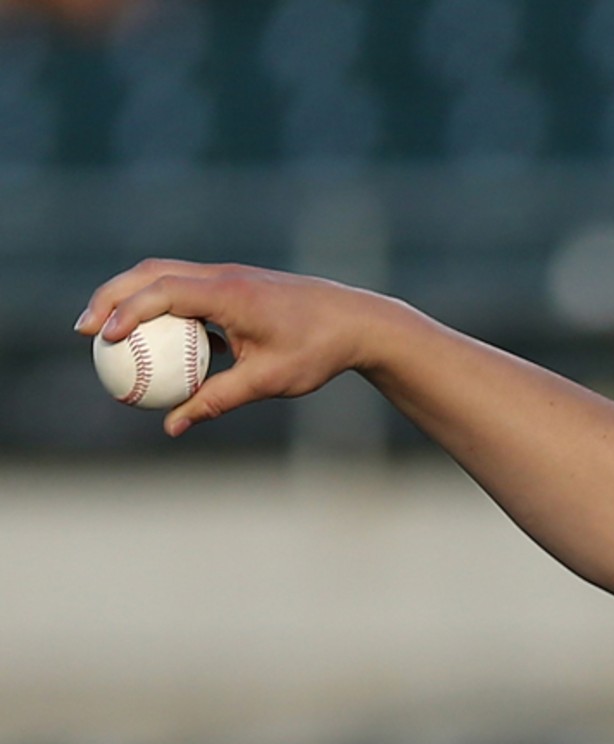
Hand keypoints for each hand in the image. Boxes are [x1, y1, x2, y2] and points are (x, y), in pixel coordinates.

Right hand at [76, 260, 389, 436]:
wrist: (357, 322)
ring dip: (131, 297)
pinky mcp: (234, 284)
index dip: (127, 312)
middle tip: (83, 330)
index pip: (163, 293)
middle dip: (110, 297)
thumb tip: (173, 427)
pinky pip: (185, 288)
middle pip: (150, 273)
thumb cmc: (317, 351)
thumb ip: (217, 401)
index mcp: (229, 293)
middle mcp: (223, 276)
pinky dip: (160, 305)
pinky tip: (154, 340)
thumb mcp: (268, 382)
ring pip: (164, 275)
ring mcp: (228, 276)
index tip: (102, 339)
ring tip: (105, 331)